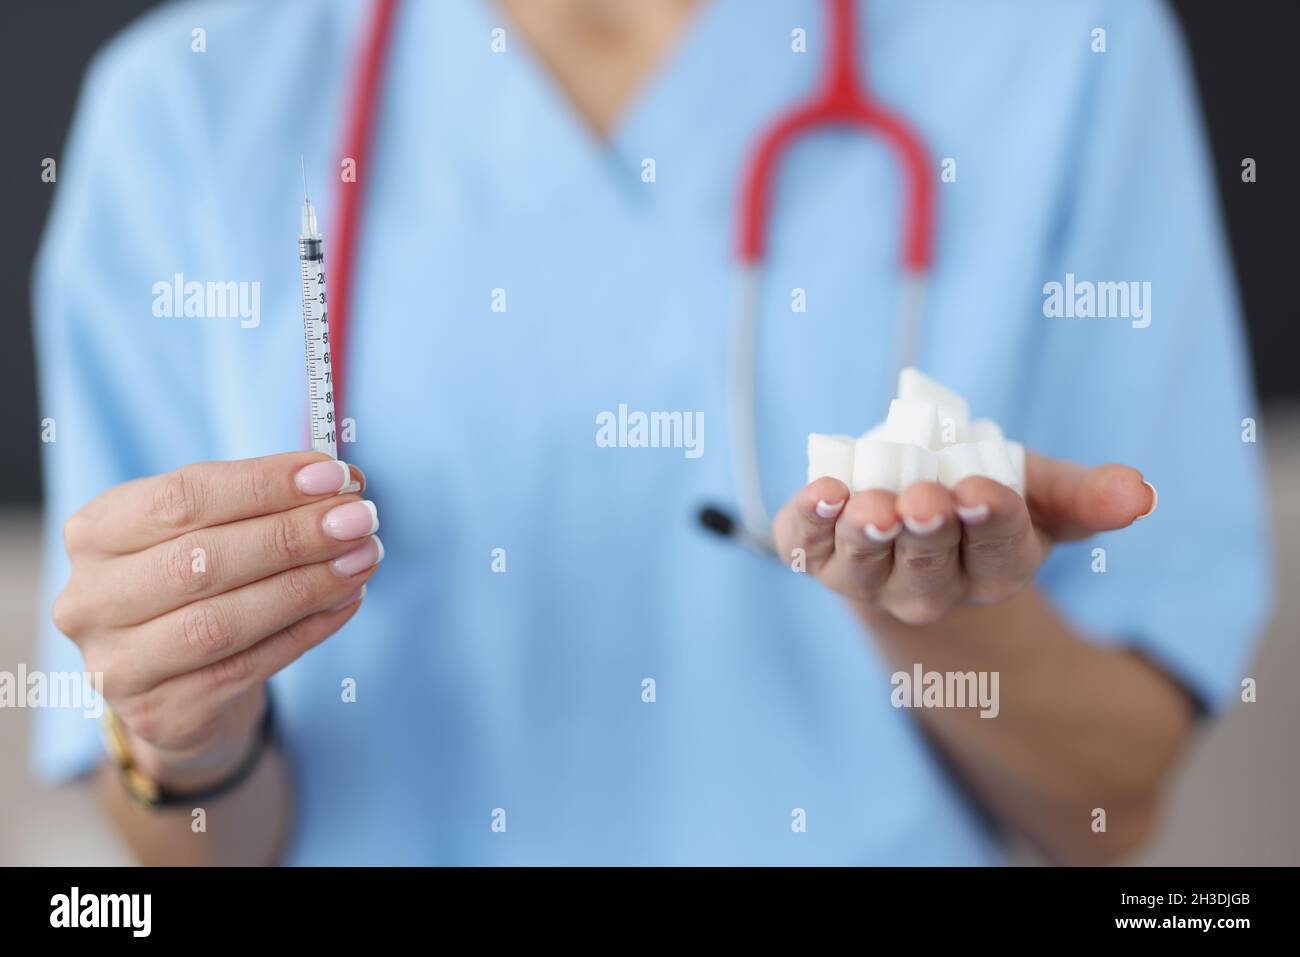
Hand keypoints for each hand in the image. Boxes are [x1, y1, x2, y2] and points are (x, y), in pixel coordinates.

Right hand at [53, 452, 381, 790]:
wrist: (177, 689)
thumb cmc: (200, 589)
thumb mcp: (213, 532)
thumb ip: (264, 505)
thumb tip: (341, 482)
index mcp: (97, 533)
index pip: (182, 497)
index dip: (263, 484)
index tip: (333, 475)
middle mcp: (92, 598)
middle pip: (202, 560)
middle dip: (294, 535)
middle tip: (360, 520)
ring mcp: (118, 663)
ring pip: (222, 621)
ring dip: (307, 585)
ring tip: (364, 559)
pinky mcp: (161, 712)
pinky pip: (247, 667)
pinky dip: (306, 630)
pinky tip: (347, 601)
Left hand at [772, 451, 1155, 625]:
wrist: (905, 516)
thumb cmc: (979, 498)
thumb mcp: (1037, 492)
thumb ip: (1083, 494)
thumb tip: (1141, 494)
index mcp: (991, 571)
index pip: (997, 554)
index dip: (991, 522)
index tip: (984, 490)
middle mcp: (928, 588)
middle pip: (928, 568)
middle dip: (927, 532)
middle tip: (925, 499)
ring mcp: (868, 576)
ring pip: (866, 566)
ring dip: (866, 535)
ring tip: (870, 505)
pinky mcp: (819, 555)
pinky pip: (808, 545)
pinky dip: (808, 523)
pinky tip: (820, 494)